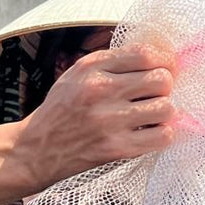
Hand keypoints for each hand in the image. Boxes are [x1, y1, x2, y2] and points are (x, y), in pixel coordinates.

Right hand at [16, 45, 176, 187]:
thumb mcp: (77, 74)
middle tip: (153, 95)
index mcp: (91, 68)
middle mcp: (101, 91)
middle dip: (164, 87)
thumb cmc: (62, 109)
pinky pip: (162, 136)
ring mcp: (110, 121)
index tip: (165, 68)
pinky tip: (148, 132)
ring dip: (163, 112)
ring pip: (166, 108)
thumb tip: (160, 58)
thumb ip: (113, 63)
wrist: (37, 149)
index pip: (145, 54)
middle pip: (161, 80)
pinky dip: (161, 134)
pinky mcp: (117, 148)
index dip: (164, 61)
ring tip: (150, 115)